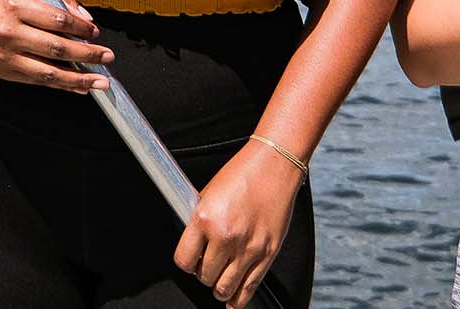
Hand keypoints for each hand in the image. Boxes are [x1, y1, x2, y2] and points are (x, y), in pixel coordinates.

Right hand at [0, 0, 112, 92]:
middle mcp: (8, 32)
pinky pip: (35, 81)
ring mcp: (3, 56)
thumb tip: (85, 19)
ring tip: (99, 82)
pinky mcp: (0, 71)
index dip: (81, 28)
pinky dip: (59, 85)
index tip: (96, 32)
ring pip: (48, 72)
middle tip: (107, 57)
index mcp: (14, 5)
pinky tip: (76, 87)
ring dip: (78, 79)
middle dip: (88, 55)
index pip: (57, 19)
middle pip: (57, 48)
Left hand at [174, 140, 302, 307]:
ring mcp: (248, 247)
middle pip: (204, 277)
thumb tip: (193, 247)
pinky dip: (238, 298)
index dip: (186, 262)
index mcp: (205, 219)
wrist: (275, 164)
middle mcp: (225, 236)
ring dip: (219, 287)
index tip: (190, 260)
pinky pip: (249, 288)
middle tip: (207, 264)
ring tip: (219, 279)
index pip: (184, 260)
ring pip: (224, 288)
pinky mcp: (268, 253)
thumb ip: (200, 224)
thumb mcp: (209, 194)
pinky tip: (233, 299)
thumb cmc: (242, 173)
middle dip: (203, 273)